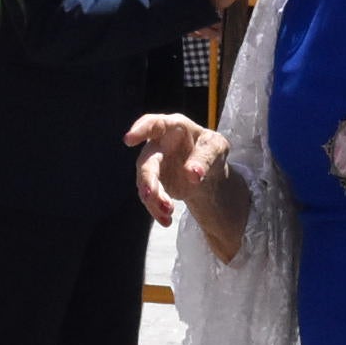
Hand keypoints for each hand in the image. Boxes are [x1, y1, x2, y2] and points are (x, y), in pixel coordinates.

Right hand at [125, 112, 229, 227]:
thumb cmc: (212, 150)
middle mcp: (158, 145)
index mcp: (173, 127)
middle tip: (150, 195)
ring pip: (145, 182)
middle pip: (146, 161)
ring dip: (154, 199)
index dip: (140, 130)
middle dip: (147, 179)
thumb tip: (192, 174)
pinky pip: (150, 197)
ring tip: (168, 212)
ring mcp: (154, 164)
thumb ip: (205, 158)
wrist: (209, 172)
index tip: (128, 140)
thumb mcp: (217, 148)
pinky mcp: (154, 183)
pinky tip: (166, 220)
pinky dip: (156, 210)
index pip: (154, 124)